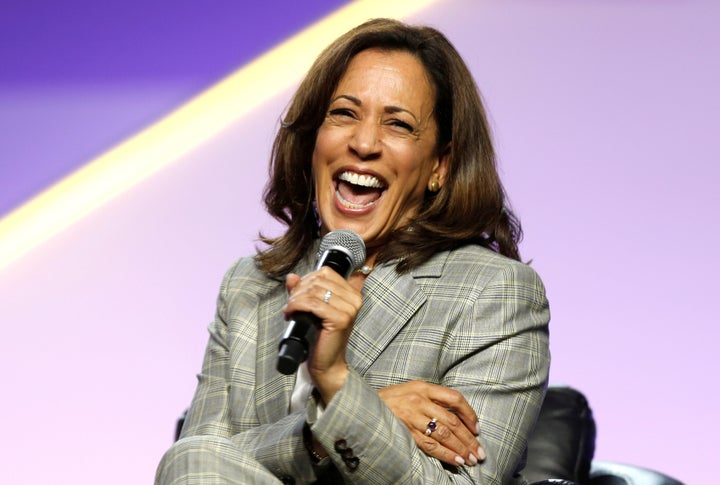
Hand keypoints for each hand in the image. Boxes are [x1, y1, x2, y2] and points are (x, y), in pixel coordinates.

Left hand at [284, 268, 362, 402]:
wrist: (327, 364)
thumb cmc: (320, 337)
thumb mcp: (312, 309)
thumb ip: (303, 291)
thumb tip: (291, 276)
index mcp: (351, 293)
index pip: (326, 272)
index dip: (306, 279)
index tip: (296, 292)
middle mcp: (354, 299)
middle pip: (319, 279)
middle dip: (299, 289)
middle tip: (290, 303)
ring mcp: (349, 309)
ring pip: (314, 291)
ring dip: (296, 298)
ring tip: (290, 309)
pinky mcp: (341, 319)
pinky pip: (313, 304)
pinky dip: (297, 306)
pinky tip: (291, 313)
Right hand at [378, 381, 485, 466]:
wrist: (362, 404)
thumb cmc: (390, 399)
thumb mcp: (411, 389)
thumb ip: (432, 399)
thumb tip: (457, 418)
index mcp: (423, 387)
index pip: (454, 398)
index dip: (469, 414)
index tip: (477, 429)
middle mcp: (419, 400)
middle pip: (452, 420)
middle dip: (468, 438)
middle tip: (479, 452)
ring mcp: (412, 416)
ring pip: (443, 434)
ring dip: (460, 448)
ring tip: (471, 459)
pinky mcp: (405, 431)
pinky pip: (430, 445)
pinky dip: (445, 454)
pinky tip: (456, 460)